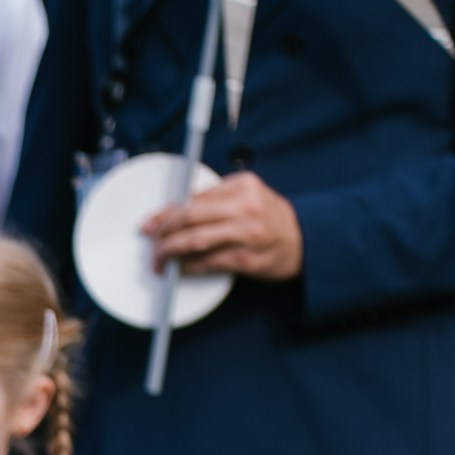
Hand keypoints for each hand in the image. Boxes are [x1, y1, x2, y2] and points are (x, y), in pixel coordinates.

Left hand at [143, 170, 302, 283]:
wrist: (304, 241)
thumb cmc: (271, 220)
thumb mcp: (249, 197)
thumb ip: (218, 200)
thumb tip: (178, 213)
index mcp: (241, 185)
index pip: (193, 197)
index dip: (166, 212)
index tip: (150, 223)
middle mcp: (243, 206)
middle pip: (189, 216)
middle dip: (163, 232)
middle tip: (151, 243)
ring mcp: (245, 233)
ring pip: (195, 240)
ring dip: (170, 252)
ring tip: (160, 260)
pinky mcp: (245, 258)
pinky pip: (207, 262)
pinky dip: (188, 267)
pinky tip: (179, 270)